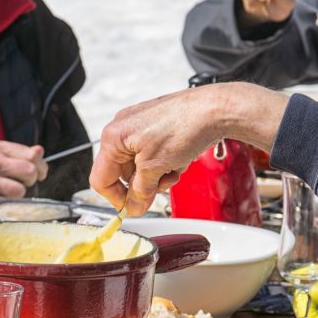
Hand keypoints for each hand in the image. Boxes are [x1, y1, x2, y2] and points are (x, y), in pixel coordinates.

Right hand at [0, 140, 48, 205]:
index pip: (31, 155)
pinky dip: (6, 202)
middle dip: (32, 180)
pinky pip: (5, 202)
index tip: (40, 172)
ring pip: (20, 190)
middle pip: (30, 171)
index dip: (40, 166)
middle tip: (24, 183)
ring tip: (9, 191)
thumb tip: (39, 151)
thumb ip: (13, 152)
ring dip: (19, 193)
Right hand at [89, 83, 288, 215]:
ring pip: (139, 165)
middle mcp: (122, 128)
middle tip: (158, 191)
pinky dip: (163, 163)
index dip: (116, 199)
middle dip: (141, 185)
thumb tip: (133, 207)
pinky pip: (151, 154)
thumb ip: (140, 191)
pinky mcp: (156, 125)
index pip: (101, 179)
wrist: (216, 109)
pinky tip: (178, 161)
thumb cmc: (185, 127)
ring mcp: (139, 125)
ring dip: (155, 176)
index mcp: (113, 137)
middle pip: (121, 172)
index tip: (131, 209)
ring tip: (173, 172)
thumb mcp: (156, 168)